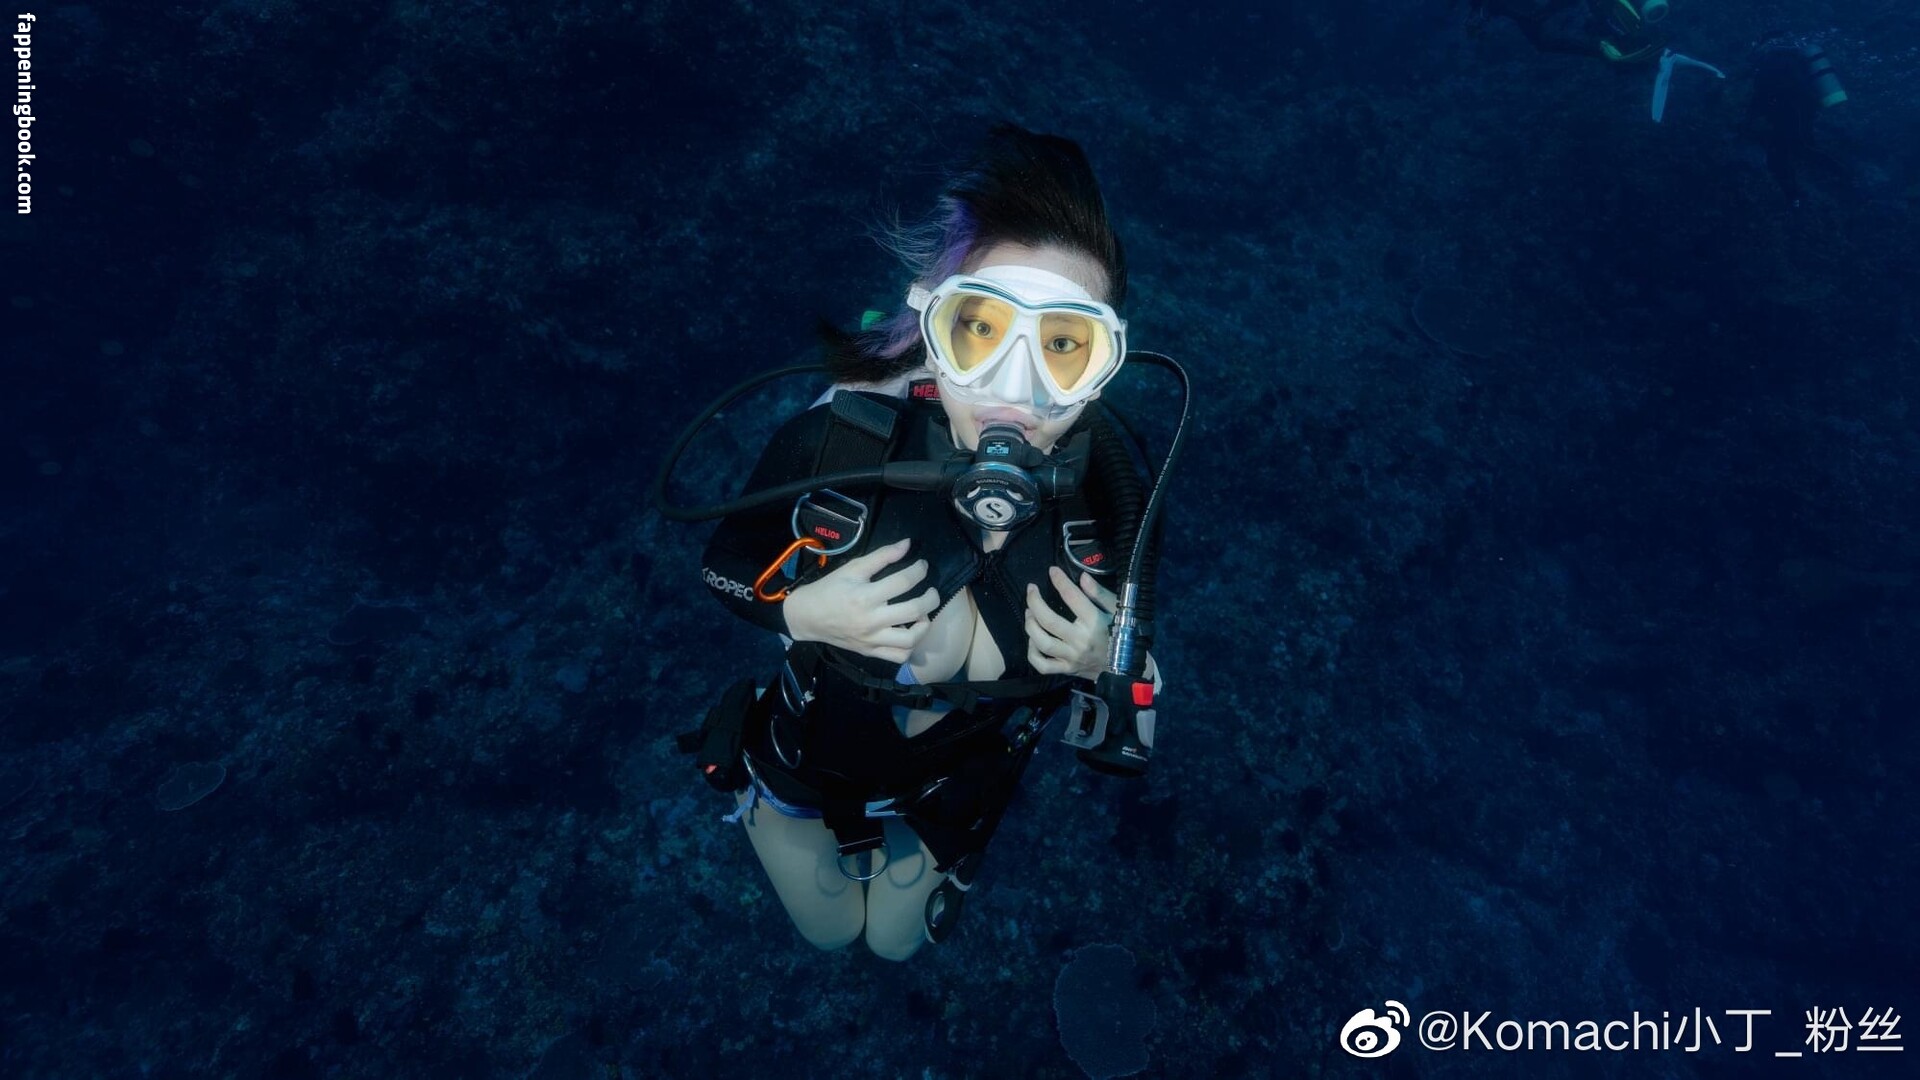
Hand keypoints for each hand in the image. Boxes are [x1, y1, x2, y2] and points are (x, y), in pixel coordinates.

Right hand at [782, 538, 940, 664]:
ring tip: (923, 615)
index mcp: (865, 596)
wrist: (807, 617)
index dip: (919, 570)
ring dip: (924, 625)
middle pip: (914, 610)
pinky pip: (898, 656)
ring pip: (910, 640)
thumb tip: (907, 544)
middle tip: (931, 591)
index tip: (922, 566)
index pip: (904, 581)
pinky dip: (910, 645)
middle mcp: (871, 621)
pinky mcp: (870, 652)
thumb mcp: (853, 568)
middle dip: (931, 598)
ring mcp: (872, 640)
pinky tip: (909, 631)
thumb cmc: (830, 589)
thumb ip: (881, 556)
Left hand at [1025, 566, 1114, 680]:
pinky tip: (1033, 641)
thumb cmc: (1122, 633)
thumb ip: (1099, 593)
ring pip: (1042, 643)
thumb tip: (1082, 576)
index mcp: (1094, 622)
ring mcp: (1072, 657)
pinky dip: (1032, 653)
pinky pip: (1043, 665)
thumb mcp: (1117, 610)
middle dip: (1034, 602)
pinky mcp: (1067, 669)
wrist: (1129, 665)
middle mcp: (1080, 640)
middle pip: (1049, 621)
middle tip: (1031, 589)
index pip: (1072, 597)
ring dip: (1030, 626)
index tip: (1052, 571)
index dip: (1060, 581)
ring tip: (1029, 613)